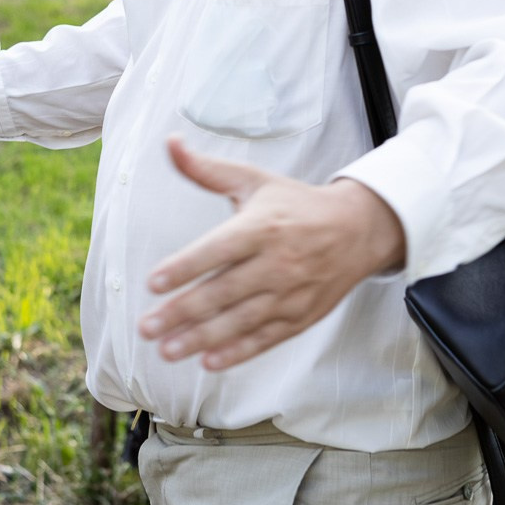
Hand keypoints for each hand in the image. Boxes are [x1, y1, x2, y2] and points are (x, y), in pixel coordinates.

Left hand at [138, 136, 405, 370]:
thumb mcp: (254, 180)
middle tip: (146, 327)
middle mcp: (277, 262)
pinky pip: (265, 338)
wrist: (358, 229)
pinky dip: (237, 352)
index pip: (218, 250)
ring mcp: (290, 293)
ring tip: (167, 350)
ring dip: (201, 339)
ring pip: (240, 321)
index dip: (185, 267)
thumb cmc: (296, 204)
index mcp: (262, 226)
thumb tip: (170, 143)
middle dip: (181, 312)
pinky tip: (208, 361)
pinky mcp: (301, 316)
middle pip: (223, 291)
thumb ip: (207, 170)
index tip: (153, 283)